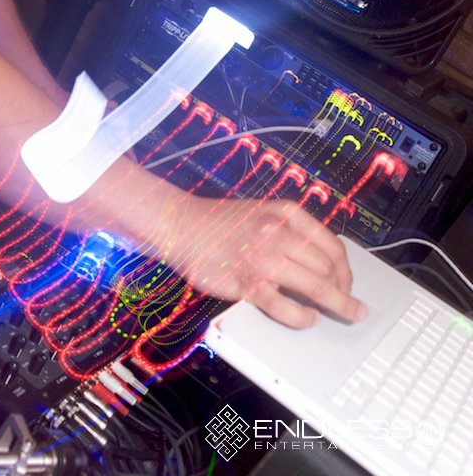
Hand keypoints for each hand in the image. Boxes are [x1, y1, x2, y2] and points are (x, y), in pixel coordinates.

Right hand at [161, 196, 367, 328]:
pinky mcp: (248, 283)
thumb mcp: (264, 213)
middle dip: (343, 290)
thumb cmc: (222, 223)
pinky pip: (286, 307)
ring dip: (336, 306)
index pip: (333, 245)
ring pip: (316, 287)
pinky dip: (303, 317)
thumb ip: (291, 232)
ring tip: (342, 314)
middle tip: (346, 304)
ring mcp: (265, 258)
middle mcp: (280, 233)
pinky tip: (308, 318)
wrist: (183, 226)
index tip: (349, 284)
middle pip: (329, 268)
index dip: (347, 270)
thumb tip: (321, 262)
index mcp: (288, 214)